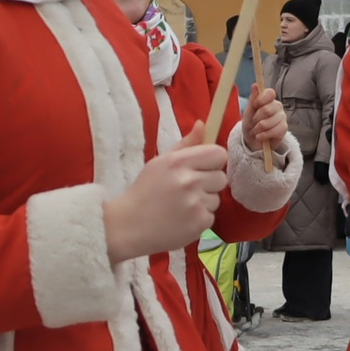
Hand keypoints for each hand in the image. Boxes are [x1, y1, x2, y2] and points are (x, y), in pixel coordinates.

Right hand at [103, 132, 226, 262]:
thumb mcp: (160, 163)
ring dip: (203, 202)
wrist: (128, 226)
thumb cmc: (144, 192)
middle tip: (187, 191)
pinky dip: (199, 219)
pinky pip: (211, 216)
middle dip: (208, 184)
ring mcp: (196, 203)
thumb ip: (185, 145)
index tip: (202, 169)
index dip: (213, 162)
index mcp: (178, 162)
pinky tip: (182, 220)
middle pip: (221, 177)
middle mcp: (189, 181)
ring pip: (216, 198)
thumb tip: (202, 124)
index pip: (218, 154)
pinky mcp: (200, 223)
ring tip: (181, 207)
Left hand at [240, 87, 286, 154]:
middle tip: (253, 123)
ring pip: (270, 122)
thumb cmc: (250, 124)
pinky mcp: (284, 128)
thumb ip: (252, 99)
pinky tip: (260, 136)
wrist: (253, 141)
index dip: (261, 99)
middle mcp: (277, 106)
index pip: (270, 93)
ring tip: (255, 131)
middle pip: (267, 109)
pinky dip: (264, 135)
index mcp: (268, 100)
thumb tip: (255, 85)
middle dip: (256, 119)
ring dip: (258, 129)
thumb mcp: (248, 112)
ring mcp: (282, 117)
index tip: (255, 106)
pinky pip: (274, 131)